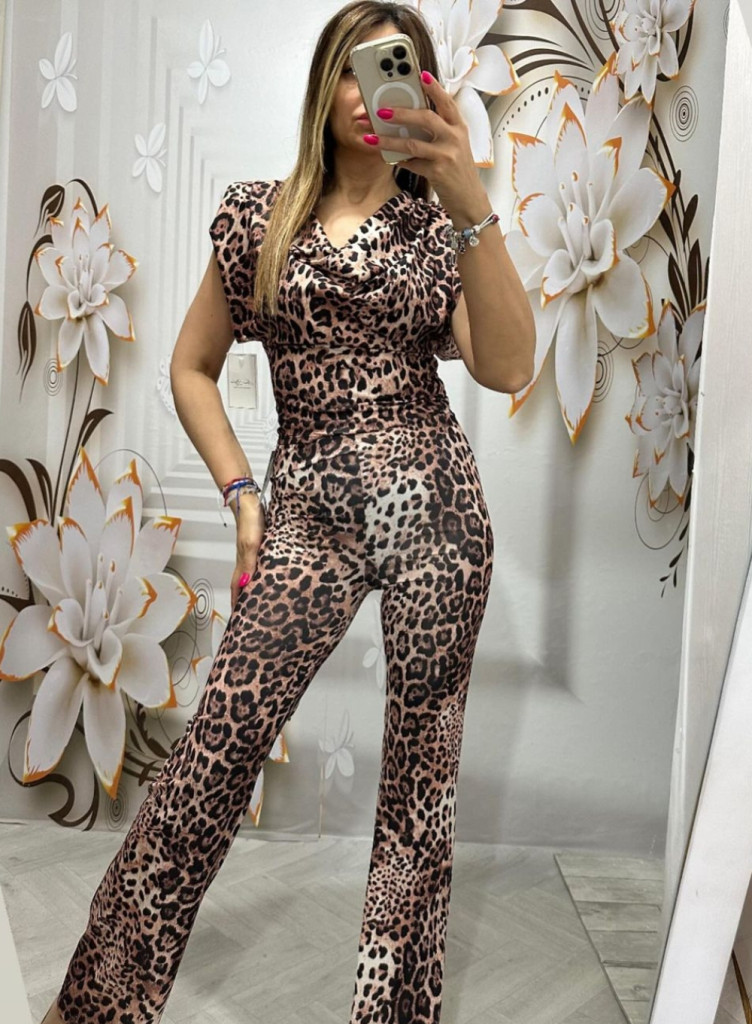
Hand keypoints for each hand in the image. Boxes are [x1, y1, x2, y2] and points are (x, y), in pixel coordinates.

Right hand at [230, 491, 265, 608]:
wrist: (248, 498)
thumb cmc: (249, 519)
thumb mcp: (251, 544)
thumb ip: (248, 565)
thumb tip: (245, 585)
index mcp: (243, 562)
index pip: (237, 587)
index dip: (237, 602)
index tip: (239, 617)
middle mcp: (246, 558)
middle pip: (243, 582)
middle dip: (245, 597)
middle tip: (251, 611)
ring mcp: (252, 550)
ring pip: (251, 572)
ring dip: (253, 584)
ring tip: (260, 596)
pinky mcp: (259, 542)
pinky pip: (259, 562)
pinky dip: (261, 571)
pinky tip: (270, 571)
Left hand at [368, 70, 484, 214]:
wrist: (469, 199)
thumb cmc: (458, 170)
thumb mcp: (456, 145)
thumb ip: (440, 130)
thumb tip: (411, 118)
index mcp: (459, 127)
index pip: (447, 102)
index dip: (434, 87)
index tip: (420, 74)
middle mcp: (454, 138)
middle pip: (426, 118)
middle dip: (401, 113)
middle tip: (381, 111)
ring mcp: (446, 155)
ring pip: (412, 143)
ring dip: (389, 141)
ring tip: (372, 137)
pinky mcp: (437, 172)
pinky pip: (411, 163)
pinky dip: (398, 161)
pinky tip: (389, 159)